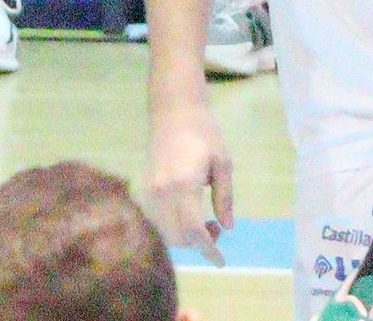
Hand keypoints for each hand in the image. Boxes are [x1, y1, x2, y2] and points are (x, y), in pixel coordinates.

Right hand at [142, 98, 235, 256]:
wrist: (174, 111)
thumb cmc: (204, 133)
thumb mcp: (222, 163)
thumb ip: (225, 198)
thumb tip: (228, 227)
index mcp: (184, 184)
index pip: (194, 230)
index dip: (208, 250)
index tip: (221, 262)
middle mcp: (162, 192)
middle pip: (178, 238)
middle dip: (199, 243)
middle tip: (217, 227)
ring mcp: (149, 191)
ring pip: (165, 233)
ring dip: (185, 236)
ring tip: (206, 219)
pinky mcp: (144, 190)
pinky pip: (157, 222)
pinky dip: (173, 227)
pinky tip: (188, 213)